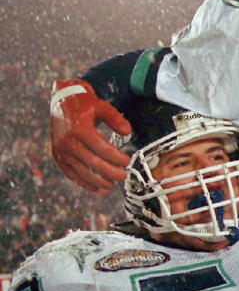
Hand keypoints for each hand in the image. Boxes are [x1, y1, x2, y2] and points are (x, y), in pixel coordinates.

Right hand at [50, 78, 131, 193]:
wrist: (62, 102)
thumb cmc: (85, 105)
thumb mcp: (102, 106)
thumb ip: (116, 119)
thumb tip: (127, 132)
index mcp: (80, 128)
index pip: (102, 148)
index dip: (116, 157)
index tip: (127, 162)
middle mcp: (68, 141)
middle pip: (92, 162)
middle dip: (110, 172)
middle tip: (123, 176)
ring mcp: (61, 150)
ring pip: (81, 170)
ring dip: (97, 181)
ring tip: (111, 186)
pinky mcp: (58, 156)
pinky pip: (70, 173)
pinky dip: (83, 182)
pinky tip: (95, 189)